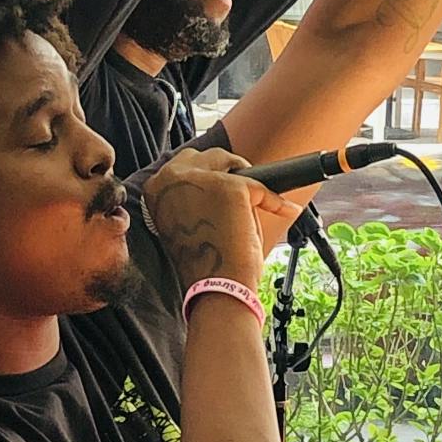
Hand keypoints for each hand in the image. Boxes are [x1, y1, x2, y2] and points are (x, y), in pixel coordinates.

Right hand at [144, 148, 300, 293]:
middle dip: (226, 167)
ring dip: (245, 178)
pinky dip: (274, 200)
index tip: (220, 182)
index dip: (206, 173)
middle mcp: (170, 177)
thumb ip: (194, 197)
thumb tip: (222, 178)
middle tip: (242, 188)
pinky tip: (285, 210)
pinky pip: (260, 187)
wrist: (213, 285)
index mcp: (155, 189)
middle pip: (206, 156)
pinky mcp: (229, 185)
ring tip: (257, 198)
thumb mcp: (185, 221)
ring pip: (231, 162)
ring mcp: (199, 178)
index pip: (183, 164)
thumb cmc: (202, 262)